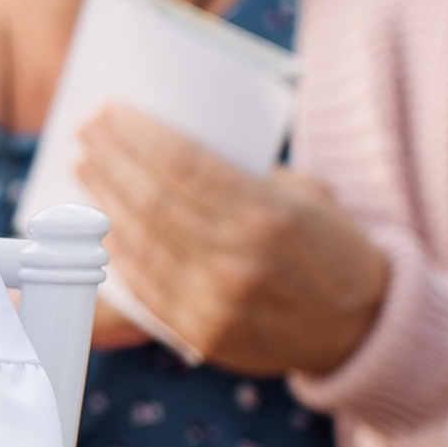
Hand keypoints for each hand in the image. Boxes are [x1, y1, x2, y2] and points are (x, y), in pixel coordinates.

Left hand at [75, 104, 389, 378]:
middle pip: (152, 200)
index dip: (138, 135)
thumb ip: (243, 172)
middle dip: (112, 159)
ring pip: (140, 242)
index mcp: (268, 216)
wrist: (360, 327)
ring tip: (87, 168)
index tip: (109, 112)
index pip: (183, 164)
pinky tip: (102, 225)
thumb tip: (165, 145)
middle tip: (88, 131)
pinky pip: (144, 286)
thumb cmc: (328, 245)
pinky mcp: (200, 334)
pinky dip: (117, 252)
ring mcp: (215, 303)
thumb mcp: (304, 194)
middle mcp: (238, 261)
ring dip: (104, 201)